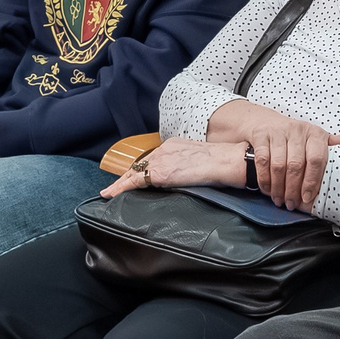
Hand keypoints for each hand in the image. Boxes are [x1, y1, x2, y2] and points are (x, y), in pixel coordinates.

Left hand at [99, 135, 246, 196]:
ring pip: (135, 172)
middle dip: (128, 177)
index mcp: (175, 145)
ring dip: (122, 183)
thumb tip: (185, 180)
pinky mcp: (161, 173)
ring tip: (109, 192)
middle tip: (114, 188)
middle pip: (141, 165)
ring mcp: (162, 160)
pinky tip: (111, 193)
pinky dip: (121, 187)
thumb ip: (188, 169)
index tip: (132, 177)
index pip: (153, 159)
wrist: (230, 161)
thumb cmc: (224, 164)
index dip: (141, 170)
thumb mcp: (201, 163)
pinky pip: (135, 181)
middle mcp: (165, 149)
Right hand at [204, 96, 339, 211]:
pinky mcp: (262, 135)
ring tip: (279, 200)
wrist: (266, 123)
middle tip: (291, 205)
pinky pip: (262, 161)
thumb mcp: (320, 139)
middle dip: (293, 189)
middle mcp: (298, 130)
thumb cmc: (297, 137)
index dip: (313, 181)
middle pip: (295, 165)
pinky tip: (267, 190)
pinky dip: (264, 179)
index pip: (317, 159)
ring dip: (278, 187)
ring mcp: (278, 132)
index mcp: (316, 134)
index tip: (308, 199)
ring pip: (278, 165)